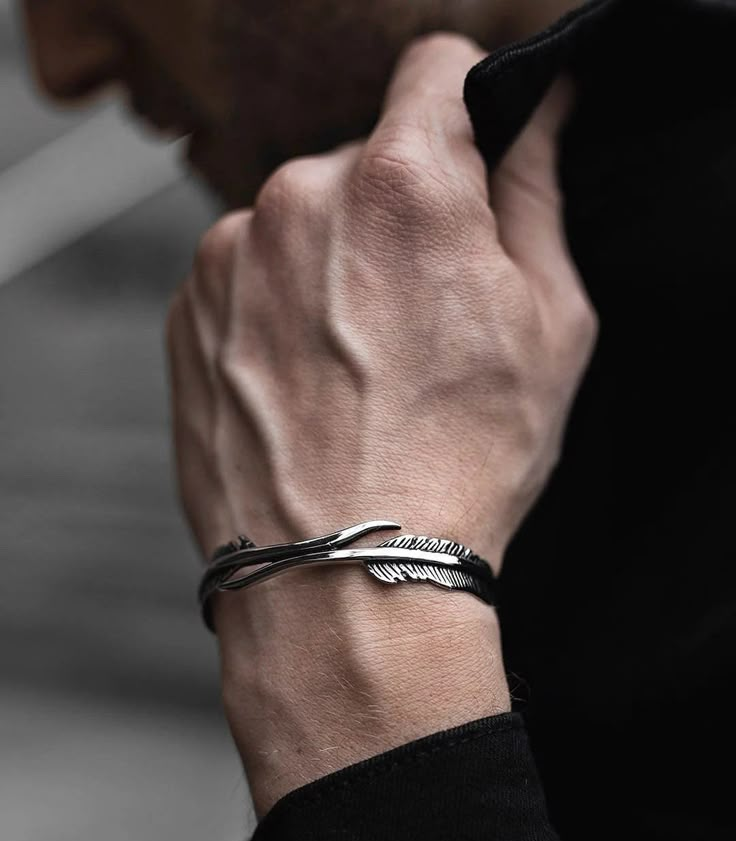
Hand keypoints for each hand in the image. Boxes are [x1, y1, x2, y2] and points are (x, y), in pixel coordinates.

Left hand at [167, 34, 595, 811]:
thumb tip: (533, 123)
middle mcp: (298, 198)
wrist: (342, 575)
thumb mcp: (548, 326)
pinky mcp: (187, 312)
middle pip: (363, 158)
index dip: (463, 107)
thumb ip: (536, 197)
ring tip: (359, 363)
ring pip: (300, 220)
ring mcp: (228, 257)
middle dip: (399, 211)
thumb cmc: (458, 462)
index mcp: (401, 185)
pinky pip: (246, 274)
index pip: (433, 70)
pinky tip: (308, 381)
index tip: (467, 159)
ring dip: (332, 262)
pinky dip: (277, 306)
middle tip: (421, 311)